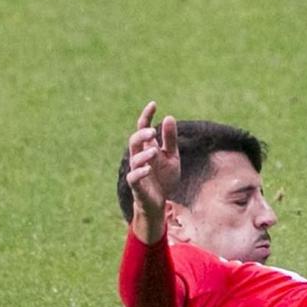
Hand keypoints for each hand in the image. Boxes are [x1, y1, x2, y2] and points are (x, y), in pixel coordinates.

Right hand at [124, 102, 181, 229]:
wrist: (160, 202)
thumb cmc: (164, 177)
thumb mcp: (172, 156)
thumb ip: (170, 139)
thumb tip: (169, 117)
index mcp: (148, 147)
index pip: (143, 128)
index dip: (146, 116)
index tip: (154, 104)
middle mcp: (140, 157)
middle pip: (134, 141)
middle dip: (141, 135)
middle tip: (152, 131)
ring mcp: (137, 171)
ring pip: (134, 159)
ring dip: (144, 154)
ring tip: (155, 151)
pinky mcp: (137, 186)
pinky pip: (134, 177)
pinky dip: (140, 173)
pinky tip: (148, 169)